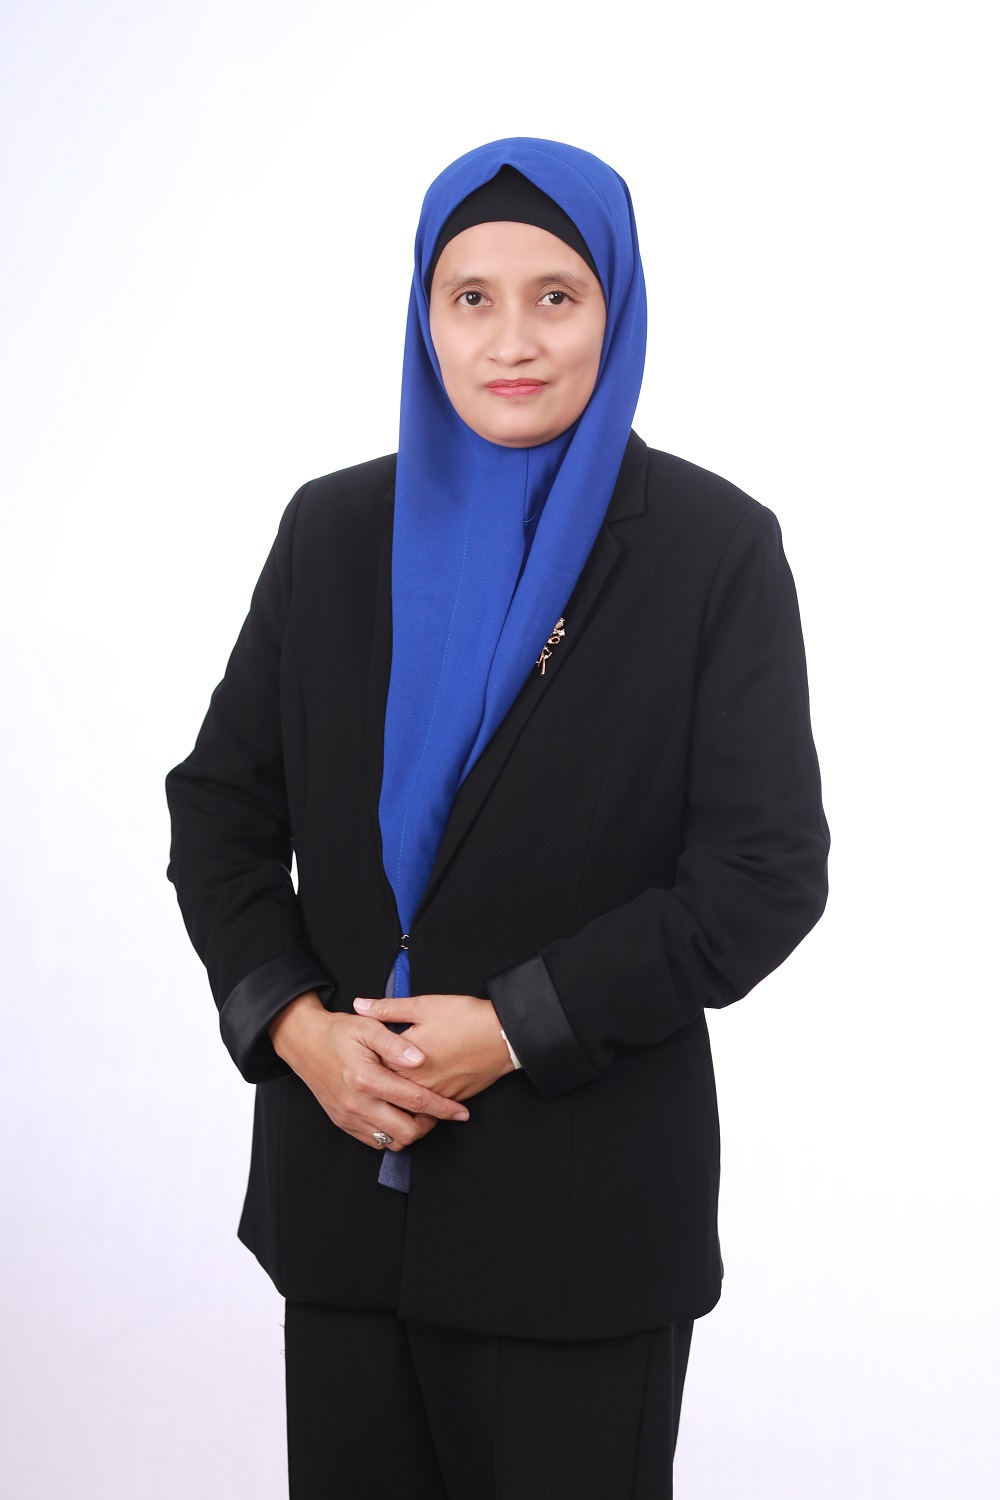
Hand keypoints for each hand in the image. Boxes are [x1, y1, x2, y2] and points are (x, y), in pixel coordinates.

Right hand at [267, 991, 469, 1151]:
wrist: (304, 1042)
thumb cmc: (339, 1032)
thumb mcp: (368, 1027)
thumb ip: (396, 1044)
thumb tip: (420, 1059)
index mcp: (366, 1079)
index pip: (414, 1101)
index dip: (443, 1108)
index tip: (461, 1112)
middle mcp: (356, 1103)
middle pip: (406, 1132)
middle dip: (430, 1125)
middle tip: (440, 1110)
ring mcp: (348, 1117)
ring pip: (391, 1143)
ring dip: (411, 1131)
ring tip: (421, 1113)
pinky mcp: (343, 1123)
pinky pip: (374, 1142)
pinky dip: (392, 1134)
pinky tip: (399, 1115)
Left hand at [352, 992, 513, 1102]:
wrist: (503, 1036)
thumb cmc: (465, 1017)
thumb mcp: (424, 1005)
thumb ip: (388, 1008)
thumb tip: (360, 1005)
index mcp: (403, 1058)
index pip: (372, 1065)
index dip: (362, 1058)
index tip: (357, 1053)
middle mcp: (415, 1082)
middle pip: (385, 1088)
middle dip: (375, 1081)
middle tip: (366, 1073)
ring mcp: (433, 1094)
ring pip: (405, 1103)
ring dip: (395, 1096)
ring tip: (388, 1086)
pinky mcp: (449, 1100)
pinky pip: (426, 1109)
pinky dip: (417, 1104)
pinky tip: (415, 1092)